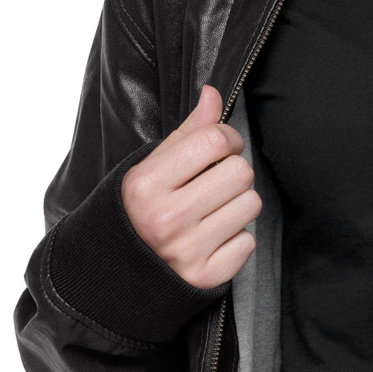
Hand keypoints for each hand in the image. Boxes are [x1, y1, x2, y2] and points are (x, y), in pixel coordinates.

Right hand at [120, 83, 261, 290]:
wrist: (121, 273)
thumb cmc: (141, 210)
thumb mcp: (151, 167)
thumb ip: (187, 131)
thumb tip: (213, 94)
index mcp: (146, 184)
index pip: (215, 140)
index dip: (227, 138)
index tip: (222, 147)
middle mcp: (165, 219)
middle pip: (240, 172)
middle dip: (233, 173)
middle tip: (215, 183)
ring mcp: (186, 251)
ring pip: (251, 204)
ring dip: (238, 204)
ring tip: (212, 210)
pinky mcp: (205, 277)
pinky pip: (248, 241)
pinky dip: (236, 238)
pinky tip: (212, 238)